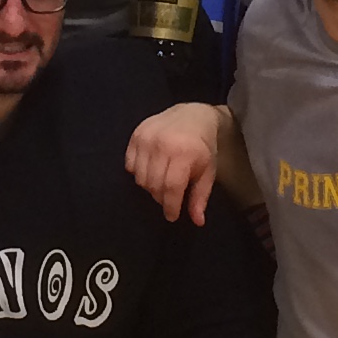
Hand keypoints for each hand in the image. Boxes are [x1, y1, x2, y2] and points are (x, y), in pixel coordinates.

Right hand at [126, 103, 220, 223]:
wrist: (192, 115)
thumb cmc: (203, 147)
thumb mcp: (207, 172)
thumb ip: (200, 197)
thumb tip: (198, 222)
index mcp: (183, 153)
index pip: (171, 187)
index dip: (170, 206)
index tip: (172, 216)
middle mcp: (162, 144)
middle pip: (153, 185)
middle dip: (161, 197)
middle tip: (169, 197)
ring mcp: (146, 138)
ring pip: (140, 178)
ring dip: (150, 187)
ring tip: (161, 182)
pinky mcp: (136, 134)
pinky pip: (130, 165)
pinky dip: (138, 173)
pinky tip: (150, 169)